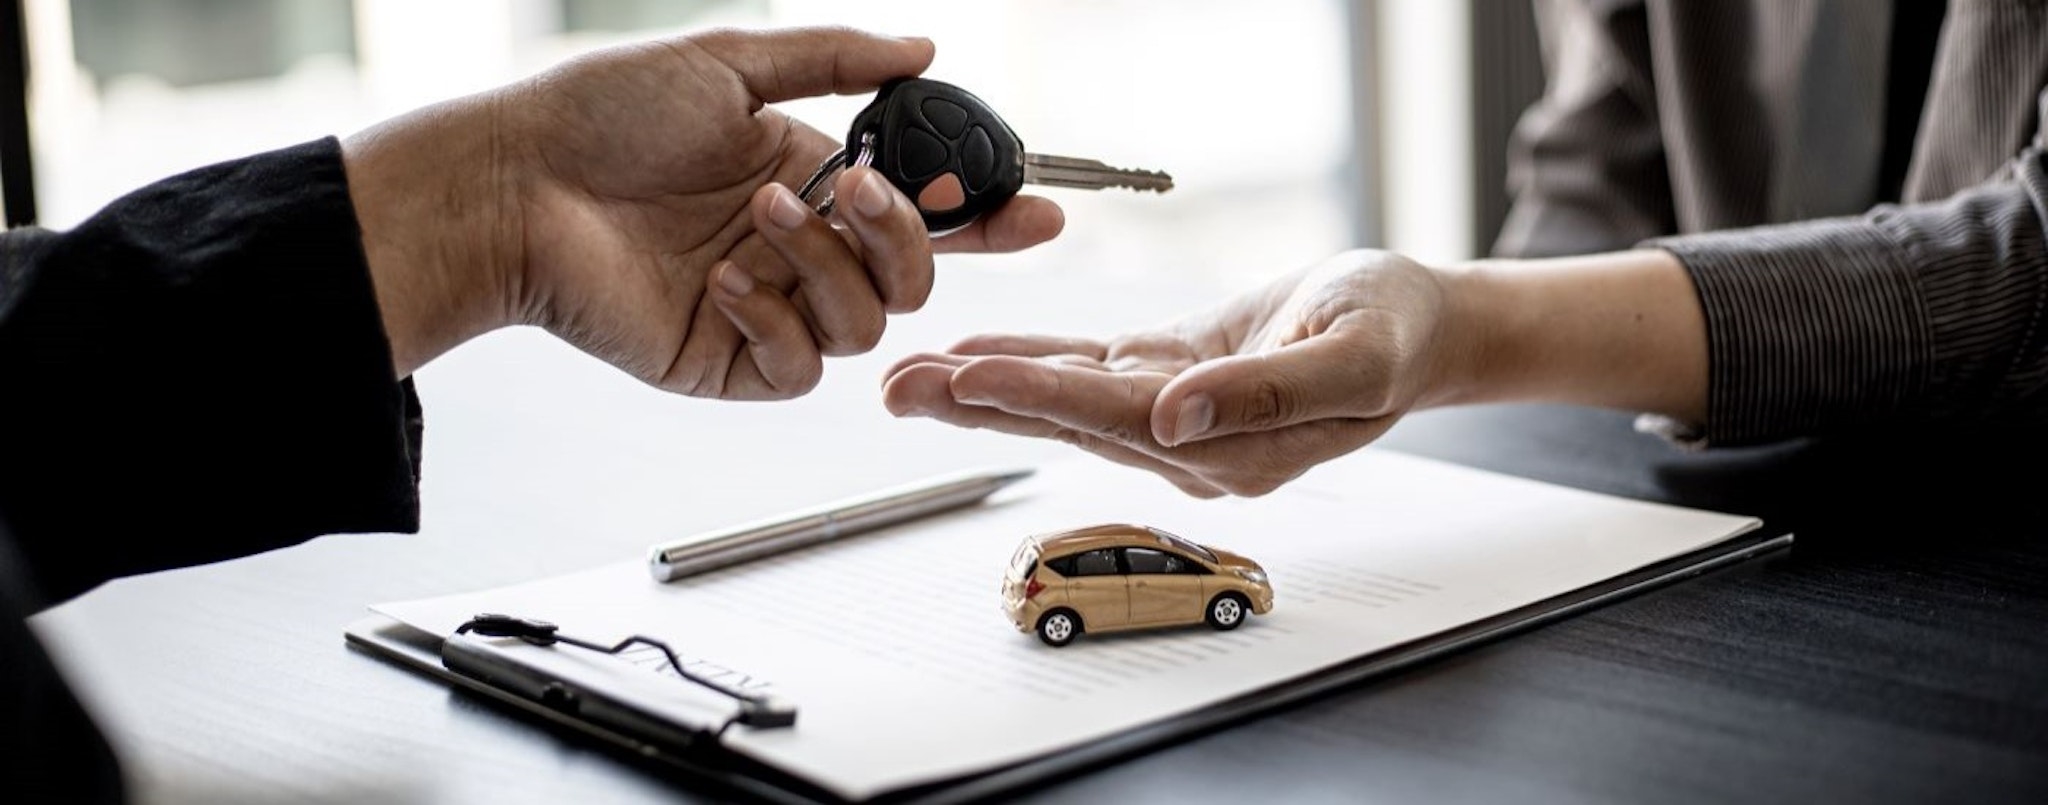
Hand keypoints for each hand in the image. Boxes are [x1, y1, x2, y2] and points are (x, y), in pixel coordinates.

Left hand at [346, 26, 1064, 396]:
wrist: (512, 183)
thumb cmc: (600, 115)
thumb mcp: (731, 61)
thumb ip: (836, 60)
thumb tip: (923, 48)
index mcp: (810, 179)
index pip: (924, 210)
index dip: (987, 217)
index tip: (1038, 211)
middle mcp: (799, 247)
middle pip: (912, 277)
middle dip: (903, 234)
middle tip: (855, 189)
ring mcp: (769, 309)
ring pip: (868, 325)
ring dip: (830, 266)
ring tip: (759, 216)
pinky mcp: (730, 360)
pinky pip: (803, 366)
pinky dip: (779, 321)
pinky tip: (730, 281)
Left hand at [882, 250, 1454, 496]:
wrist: (1419, 325)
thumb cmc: (1397, 331)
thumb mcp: (1354, 356)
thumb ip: (1267, 395)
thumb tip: (1178, 417)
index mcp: (1232, 448)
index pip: (1115, 419)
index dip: (1038, 396)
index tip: (968, 378)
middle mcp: (1189, 442)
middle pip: (1067, 418)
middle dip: (977, 402)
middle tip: (894, 388)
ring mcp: (1175, 414)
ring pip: (1064, 397)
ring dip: (985, 386)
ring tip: (907, 376)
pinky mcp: (1170, 374)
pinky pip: (1086, 368)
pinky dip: (1028, 359)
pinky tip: (971, 354)